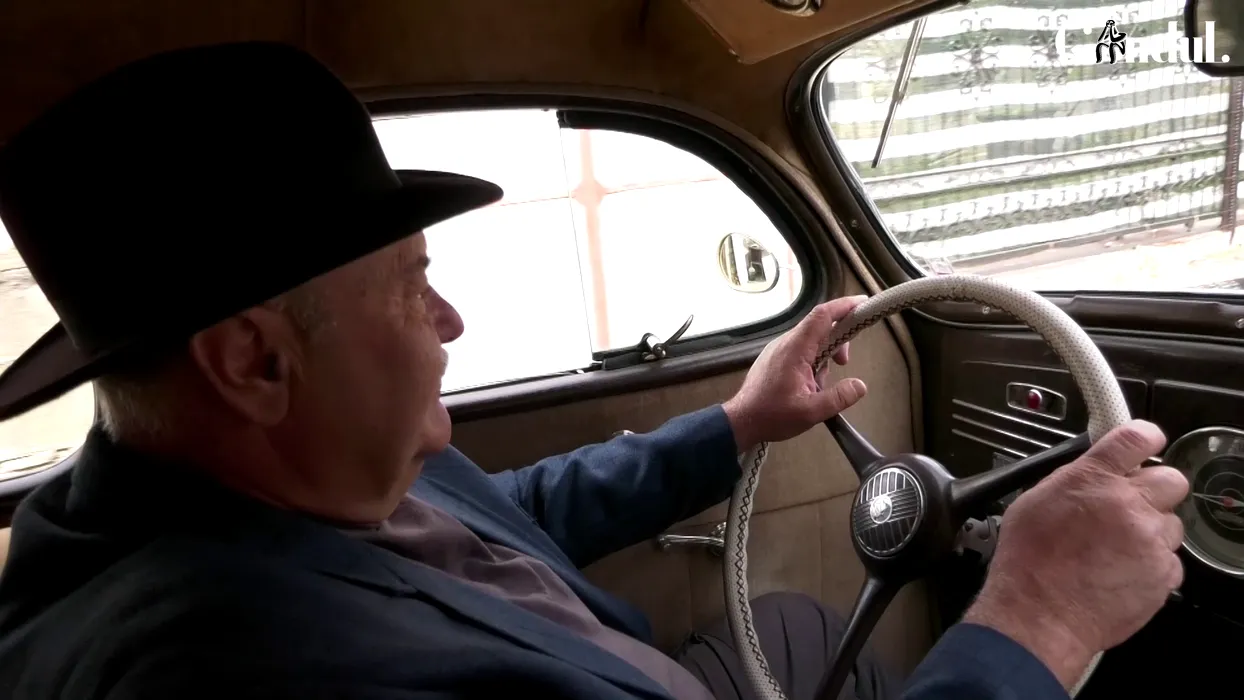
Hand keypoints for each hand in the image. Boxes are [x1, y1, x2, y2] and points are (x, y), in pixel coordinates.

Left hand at [722, 296, 868, 450]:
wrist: (741, 421)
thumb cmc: (772, 416)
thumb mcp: (811, 412)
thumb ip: (839, 398)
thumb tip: (861, 385)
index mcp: (795, 348)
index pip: (822, 316)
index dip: (844, 306)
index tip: (863, 303)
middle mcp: (786, 342)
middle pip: (819, 326)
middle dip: (839, 339)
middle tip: (845, 363)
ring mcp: (778, 349)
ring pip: (811, 340)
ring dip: (825, 355)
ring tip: (821, 385)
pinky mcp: (775, 358)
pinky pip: (801, 350)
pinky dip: (813, 362)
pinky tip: (810, 386)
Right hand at [963, 420, 1187, 689]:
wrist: (1039, 615)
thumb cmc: (1029, 563)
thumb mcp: (1034, 502)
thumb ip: (1073, 481)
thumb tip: (1092, 474)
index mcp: (1093, 479)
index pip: (1136, 438)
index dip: (1145, 438)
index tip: (1147, 442)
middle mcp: (1128, 504)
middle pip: (1171, 479)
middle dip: (1156, 489)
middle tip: (1134, 504)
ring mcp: (1149, 540)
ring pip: (1171, 523)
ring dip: (1151, 531)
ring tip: (1119, 549)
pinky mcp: (1163, 574)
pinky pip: (1170, 561)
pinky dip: (1152, 565)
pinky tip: (1123, 572)